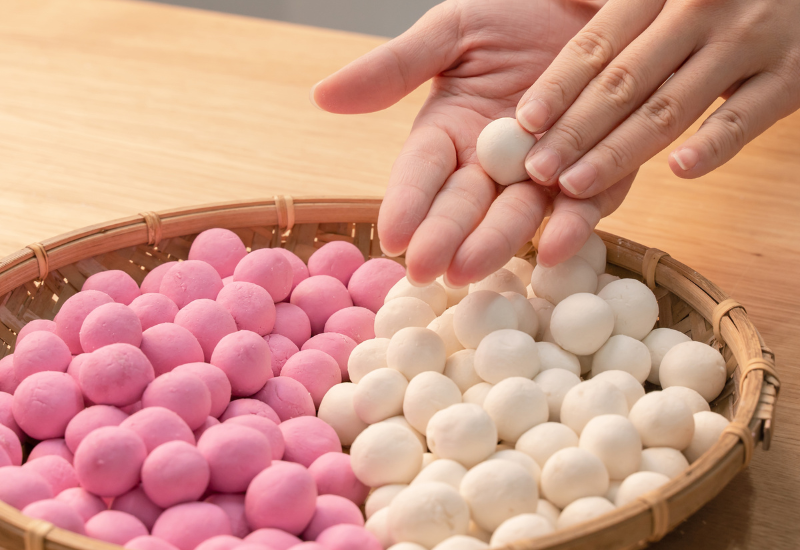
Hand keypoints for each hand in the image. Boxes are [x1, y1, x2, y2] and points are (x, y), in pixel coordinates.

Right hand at [312, 0, 634, 284]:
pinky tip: (554, 246)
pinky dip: (572, 226)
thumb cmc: (519, 8)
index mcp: (450, 129)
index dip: (405, 203)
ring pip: (518, 214)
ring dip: (495, 242)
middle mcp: (493, 162)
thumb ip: (395, 67)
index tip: (390, 235)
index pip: (421, 172)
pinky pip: (585, 204)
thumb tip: (323, 95)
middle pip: (464, 204)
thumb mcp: (453, 31)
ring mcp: (544, 173)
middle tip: (426, 269)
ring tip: (470, 268)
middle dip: (444, 237)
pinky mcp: (598, 175)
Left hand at [517, 0, 799, 212]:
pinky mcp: (792, 74)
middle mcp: (700, 8)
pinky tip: (676, 171)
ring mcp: (749, 41)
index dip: (558, 86)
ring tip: (575, 185)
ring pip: (670, 107)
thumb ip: (611, 4)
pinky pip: (744, 118)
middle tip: (538, 171)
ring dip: (618, 152)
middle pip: (623, 82)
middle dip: (574, 131)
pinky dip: (712, 146)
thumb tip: (551, 21)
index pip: (596, 44)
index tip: (525, 123)